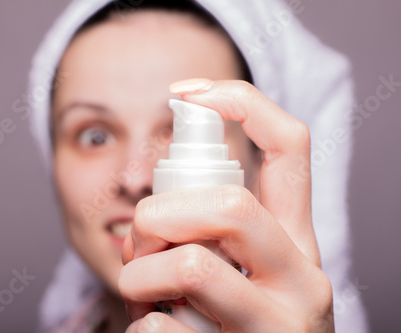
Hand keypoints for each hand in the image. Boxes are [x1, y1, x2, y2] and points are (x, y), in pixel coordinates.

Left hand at [119, 79, 333, 331]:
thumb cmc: (234, 322)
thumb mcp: (239, 268)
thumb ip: (209, 230)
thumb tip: (150, 208)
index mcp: (297, 239)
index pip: (290, 145)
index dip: (241, 102)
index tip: (188, 92)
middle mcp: (302, 276)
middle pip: (229, 206)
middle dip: (160, 213)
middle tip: (139, 241)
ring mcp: (278, 324)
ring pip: (190, 266)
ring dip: (138, 276)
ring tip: (142, 294)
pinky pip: (162, 328)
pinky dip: (141, 326)